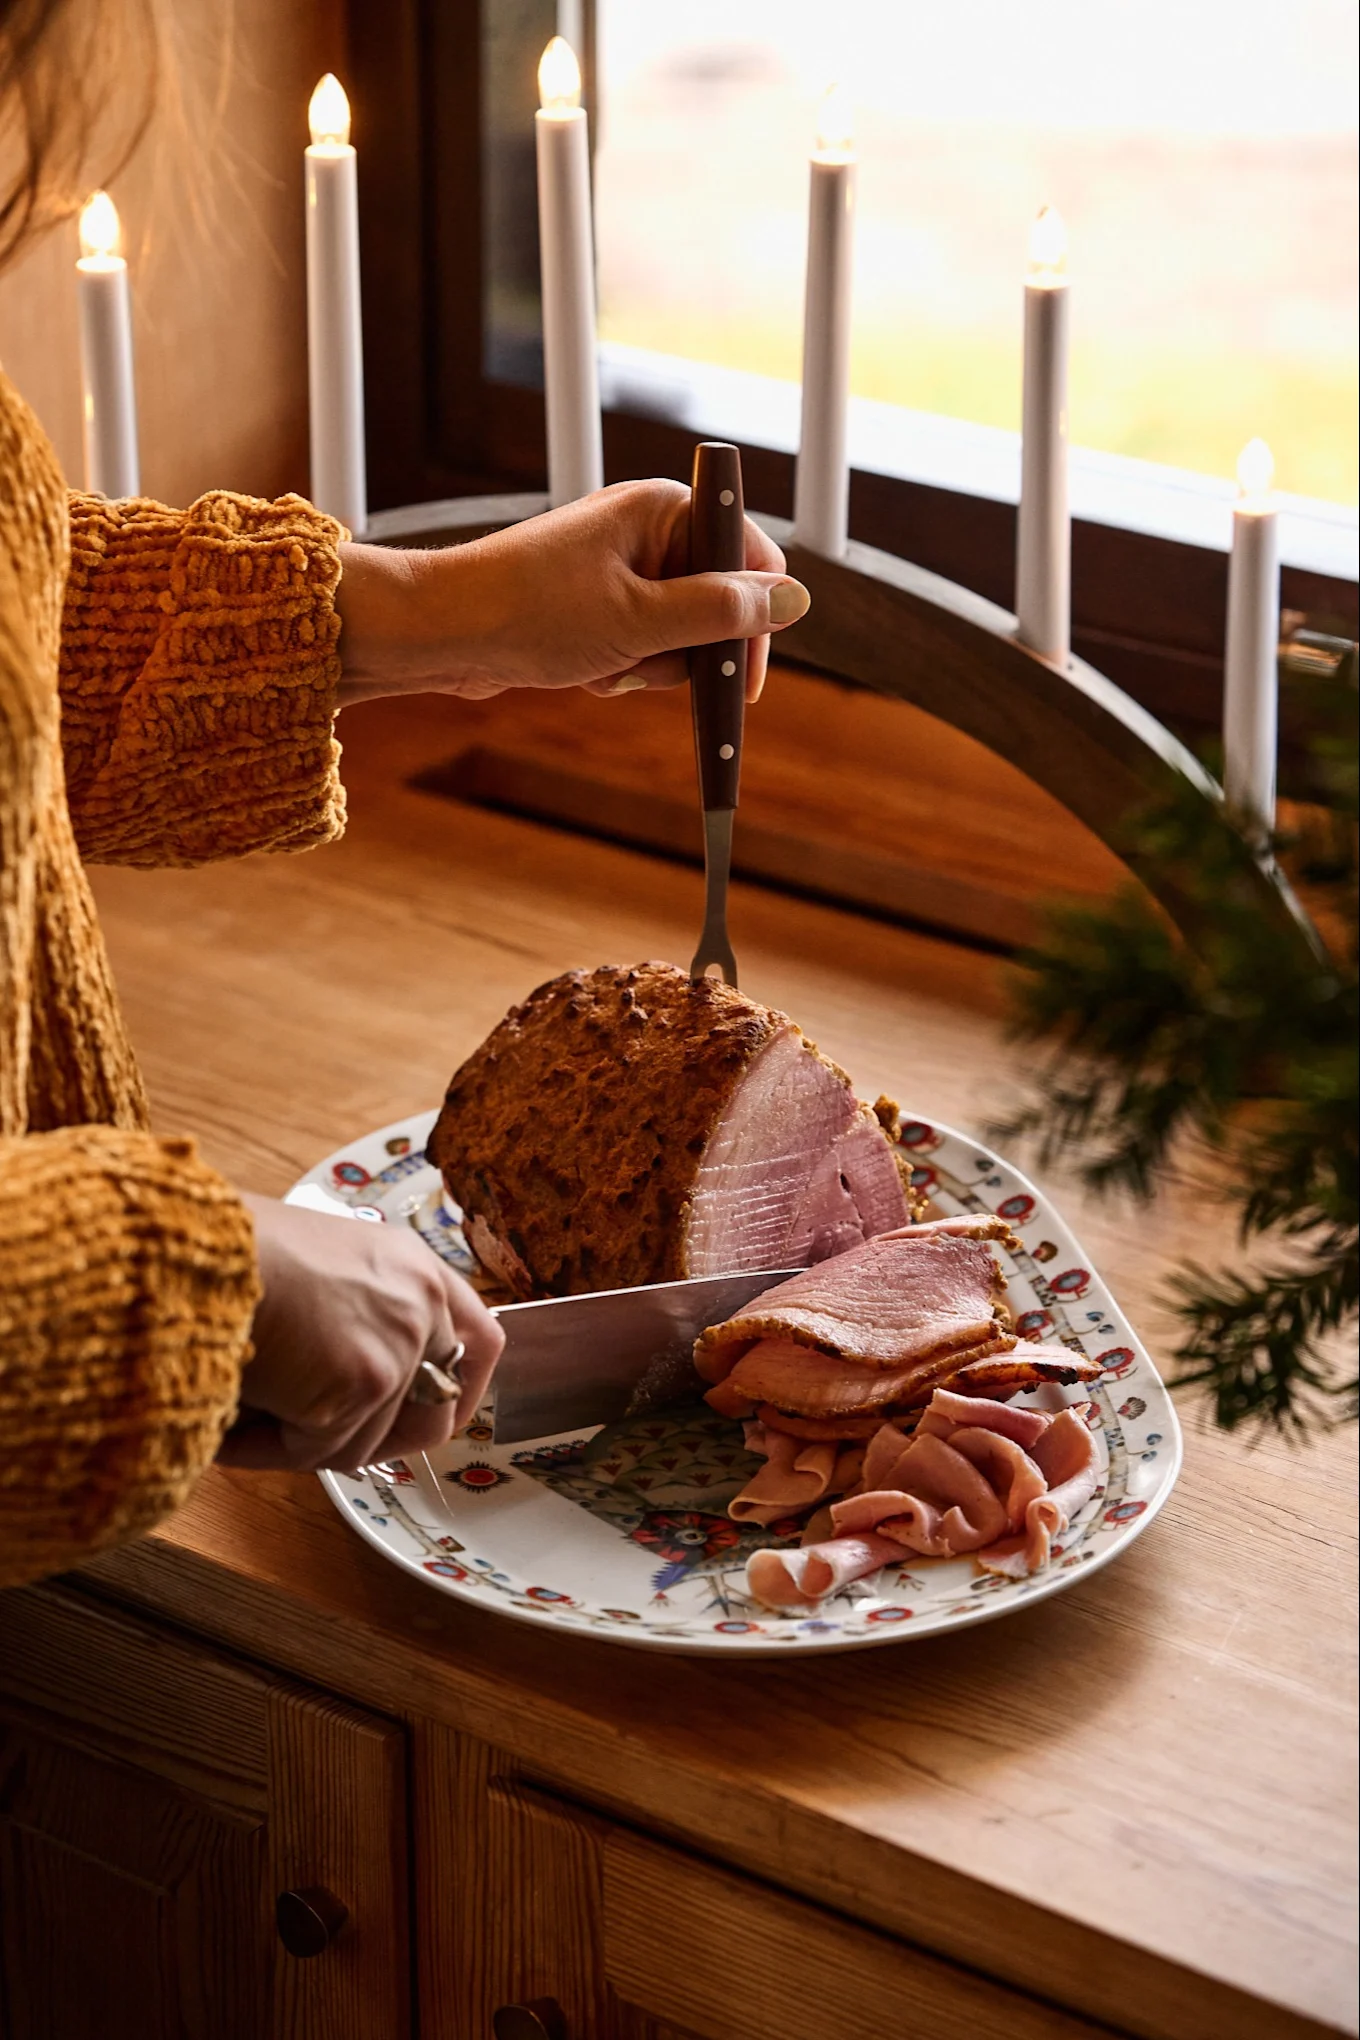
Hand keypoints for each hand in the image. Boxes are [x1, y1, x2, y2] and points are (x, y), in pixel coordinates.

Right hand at [218, 1195, 503, 1471]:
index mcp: (410, 1264)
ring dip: (303, 1442)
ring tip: (245, 1408)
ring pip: (365, 1441)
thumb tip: (345, 1388)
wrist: (190, 1249)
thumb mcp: (314, 1266)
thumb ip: (353, 1313)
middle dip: (378, 1441)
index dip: (462, 1389)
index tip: (438, 1416)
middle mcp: (420, 1300)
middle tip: (315, 1442)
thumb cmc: (223, 1252)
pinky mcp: (367, 1381)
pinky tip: (233, 1419)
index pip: (478, 1337)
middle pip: (436, 1409)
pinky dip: (269, 1449)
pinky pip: (320, 1450)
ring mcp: (400, 1342)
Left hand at [334, 479, 809, 706]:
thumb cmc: (532, 613)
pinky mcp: (597, 602)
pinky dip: (621, 668)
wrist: (442, 633)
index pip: (749, 557)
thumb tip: (794, 600)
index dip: (756, 619)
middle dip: (689, 651)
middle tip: (651, 671)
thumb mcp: (640, 621)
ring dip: (651, 666)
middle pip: (717, 601)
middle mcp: (647, 529)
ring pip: (679, 633)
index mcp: (663, 508)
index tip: (742, 679)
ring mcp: (621, 567)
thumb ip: (722, 612)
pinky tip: (585, 672)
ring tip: (603, 667)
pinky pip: (641, 644)